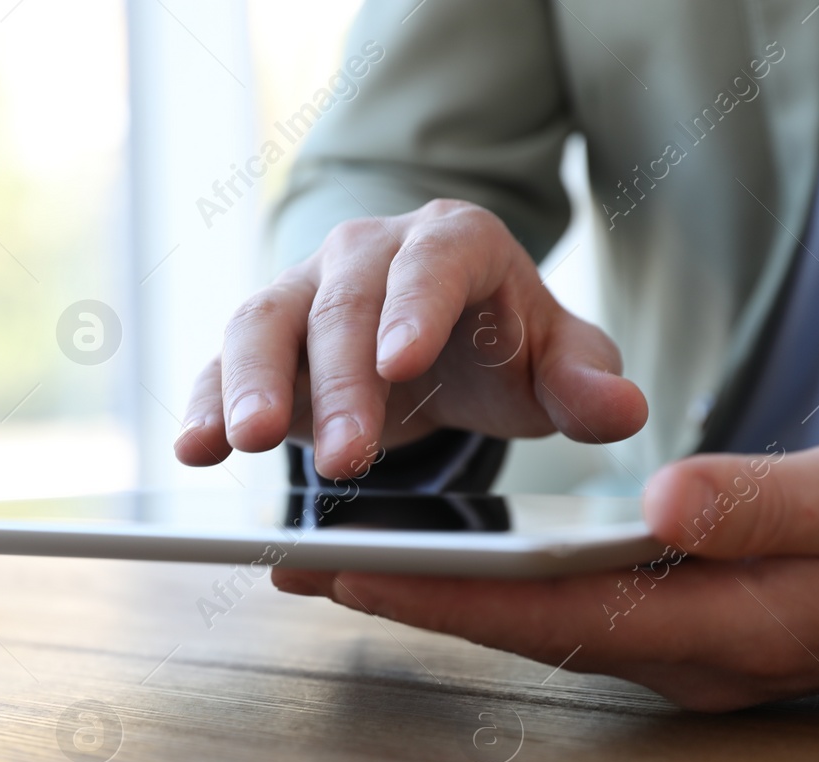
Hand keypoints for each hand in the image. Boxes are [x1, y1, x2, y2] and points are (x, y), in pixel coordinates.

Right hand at [173, 199, 647, 478]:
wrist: (439, 346)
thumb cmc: (502, 349)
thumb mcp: (556, 366)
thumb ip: (587, 384)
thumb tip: (623, 411)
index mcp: (453, 244)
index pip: (432, 262)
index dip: (413, 309)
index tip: (400, 364)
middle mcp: (368, 254)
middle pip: (341, 304)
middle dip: (339, 382)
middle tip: (346, 461)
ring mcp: (304, 292)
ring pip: (263, 322)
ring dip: (250, 384)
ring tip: (243, 444)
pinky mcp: (262, 342)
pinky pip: (220, 363)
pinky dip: (204, 402)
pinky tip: (195, 447)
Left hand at [272, 423, 818, 709]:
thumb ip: (763, 502)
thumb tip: (658, 505)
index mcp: (725, 625)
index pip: (553, 615)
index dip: (444, 594)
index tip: (348, 571)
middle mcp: (691, 654)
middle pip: (523, 632)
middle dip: (411, 603)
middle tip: (302, 570)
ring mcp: (690, 650)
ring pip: (541, 629)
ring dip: (445, 599)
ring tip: (348, 564)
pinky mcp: (691, 628)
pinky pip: (573, 617)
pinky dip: (503, 592)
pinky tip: (456, 566)